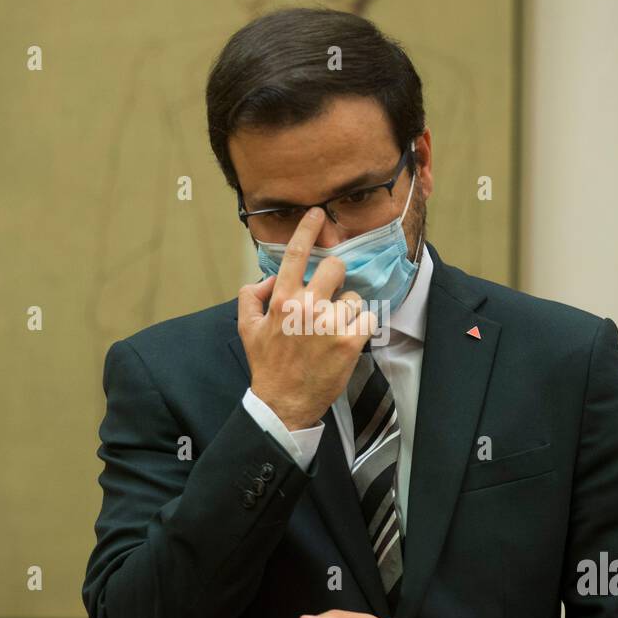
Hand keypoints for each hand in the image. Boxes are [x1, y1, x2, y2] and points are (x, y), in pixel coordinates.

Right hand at [238, 208, 377, 429]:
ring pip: (354, 297)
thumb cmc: (267, 365)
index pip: (297, 253)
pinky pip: (369, 318)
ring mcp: (330, 324)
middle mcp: (306, 307)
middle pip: (336, 267)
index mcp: (282, 300)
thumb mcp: (247, 328)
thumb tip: (268, 279)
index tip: (317, 214)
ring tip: (336, 329)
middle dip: (336, 278)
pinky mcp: (350, 342)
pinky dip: (364, 326)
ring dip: (349, 310)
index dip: (308, 228)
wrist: (283, 403)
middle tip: (332, 296)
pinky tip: (351, 338)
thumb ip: (252, 296)